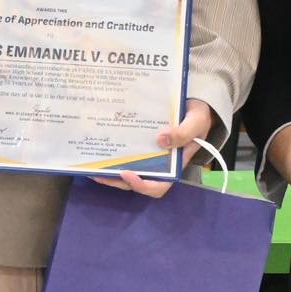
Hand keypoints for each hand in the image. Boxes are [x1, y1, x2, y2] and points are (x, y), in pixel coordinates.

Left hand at [92, 99, 213, 199]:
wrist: (194, 105)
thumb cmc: (198, 117)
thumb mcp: (196, 122)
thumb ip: (183, 132)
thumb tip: (161, 140)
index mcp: (173, 166)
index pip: (158, 186)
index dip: (141, 185)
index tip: (127, 174)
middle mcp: (159, 165)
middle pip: (136, 181)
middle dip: (117, 181)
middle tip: (99, 173)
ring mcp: (148, 156)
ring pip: (127, 170)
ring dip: (110, 171)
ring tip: (92, 165)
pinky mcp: (140, 145)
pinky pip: (125, 154)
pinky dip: (113, 154)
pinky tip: (100, 147)